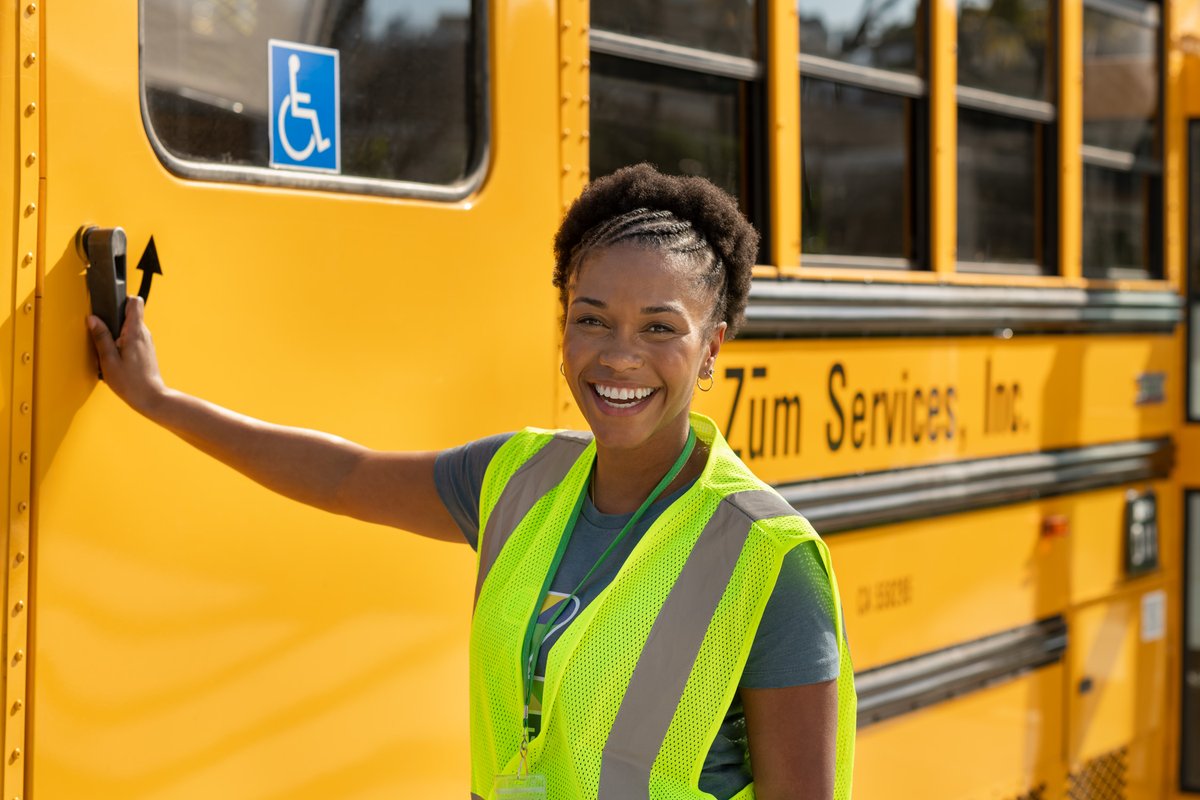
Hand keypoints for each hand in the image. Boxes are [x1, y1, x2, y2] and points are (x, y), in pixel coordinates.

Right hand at [87, 296, 167, 414]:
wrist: (151, 398)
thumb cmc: (131, 382)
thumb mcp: (108, 359)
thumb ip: (101, 337)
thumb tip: (93, 319)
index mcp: (135, 332)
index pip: (135, 302)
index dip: (121, 298)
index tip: (108, 303)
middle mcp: (144, 334)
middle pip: (129, 314)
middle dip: (113, 320)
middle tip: (102, 332)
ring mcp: (146, 342)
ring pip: (128, 328)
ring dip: (116, 334)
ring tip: (108, 349)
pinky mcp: (145, 350)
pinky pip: (131, 339)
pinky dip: (121, 343)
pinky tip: (115, 357)